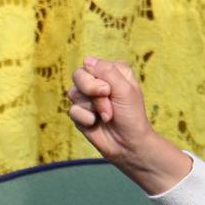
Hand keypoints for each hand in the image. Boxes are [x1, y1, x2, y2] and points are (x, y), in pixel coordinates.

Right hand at [68, 57, 190, 194]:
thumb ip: (107, 71)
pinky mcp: (80, 114)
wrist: (128, 144)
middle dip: (92, 93)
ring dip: (92, 108)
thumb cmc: (131, 115)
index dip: (98, 79)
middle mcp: (98, 81)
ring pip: (73, 93)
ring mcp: (87, 98)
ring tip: (107, 117)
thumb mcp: (125, 89)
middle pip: (78, 76)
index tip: (110, 91)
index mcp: (111, 71)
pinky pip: (72, 111)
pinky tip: (96, 124)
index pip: (91, 64)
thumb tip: (87, 60)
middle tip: (108, 106)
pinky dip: (86, 119)